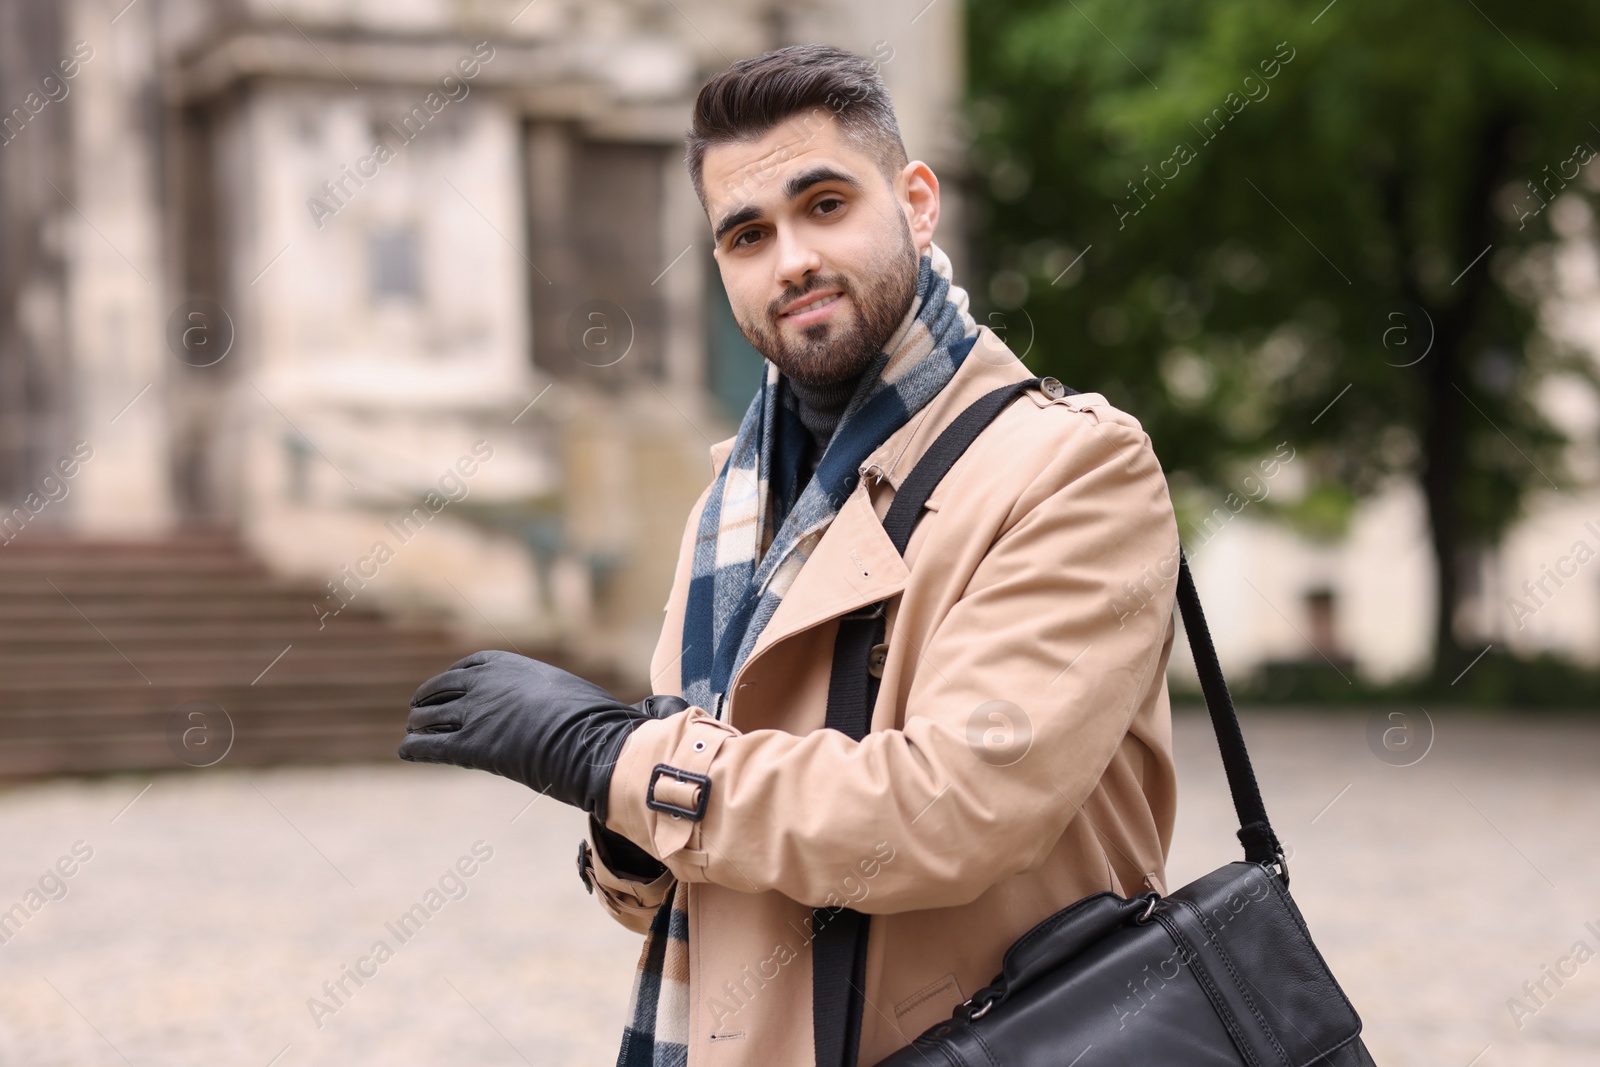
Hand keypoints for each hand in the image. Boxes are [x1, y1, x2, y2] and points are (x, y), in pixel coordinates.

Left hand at [400, 650, 680, 822]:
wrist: (597, 746)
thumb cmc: (600, 726)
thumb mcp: (581, 698)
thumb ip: (585, 700)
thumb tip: (658, 708)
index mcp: (511, 664)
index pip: (471, 667)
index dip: (455, 681)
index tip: (448, 690)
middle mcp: (487, 683)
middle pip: (446, 690)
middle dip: (431, 701)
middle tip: (421, 712)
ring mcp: (476, 713)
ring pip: (432, 716)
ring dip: (420, 723)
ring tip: (412, 731)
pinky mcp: (473, 745)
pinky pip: (432, 744)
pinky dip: (415, 746)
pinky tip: (404, 750)